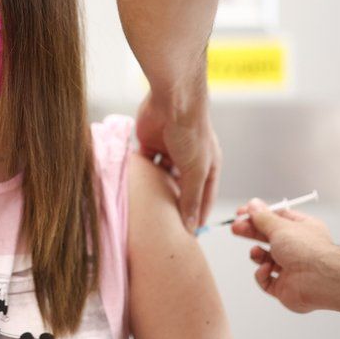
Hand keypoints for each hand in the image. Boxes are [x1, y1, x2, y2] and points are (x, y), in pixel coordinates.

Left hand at [135, 91, 220, 231]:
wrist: (172, 100)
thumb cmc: (192, 132)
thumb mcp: (195, 170)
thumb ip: (191, 198)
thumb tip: (192, 226)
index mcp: (207, 167)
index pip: (203, 198)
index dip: (197, 217)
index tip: (188, 238)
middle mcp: (189, 160)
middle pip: (180, 189)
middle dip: (172, 205)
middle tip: (163, 228)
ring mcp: (168, 152)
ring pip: (159, 178)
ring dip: (153, 190)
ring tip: (144, 211)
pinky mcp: (150, 144)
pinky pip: (143, 164)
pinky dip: (138, 175)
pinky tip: (131, 190)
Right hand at [231, 199, 336, 312]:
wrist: (320, 281)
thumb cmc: (308, 251)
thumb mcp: (280, 227)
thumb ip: (263, 217)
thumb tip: (253, 205)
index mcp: (302, 229)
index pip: (277, 218)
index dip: (258, 215)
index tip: (241, 213)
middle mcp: (298, 248)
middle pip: (268, 237)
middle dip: (251, 232)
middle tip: (236, 228)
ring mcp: (291, 269)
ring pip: (265, 259)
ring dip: (257, 255)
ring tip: (256, 253)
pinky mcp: (285, 288)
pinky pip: (266, 280)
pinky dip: (263, 274)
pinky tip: (267, 269)